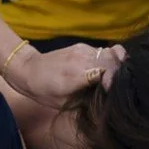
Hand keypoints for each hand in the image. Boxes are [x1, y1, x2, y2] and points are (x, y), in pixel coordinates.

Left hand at [7, 43, 124, 109]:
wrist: (28, 69)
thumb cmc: (44, 92)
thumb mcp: (64, 103)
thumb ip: (87, 99)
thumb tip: (107, 99)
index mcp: (75, 75)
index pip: (106, 72)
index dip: (114, 81)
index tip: (113, 91)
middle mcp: (81, 58)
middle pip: (113, 61)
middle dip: (121, 73)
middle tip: (121, 86)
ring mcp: (82, 49)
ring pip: (111, 53)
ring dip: (117, 65)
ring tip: (116, 78)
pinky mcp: (82, 46)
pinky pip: (102, 51)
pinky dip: (108, 60)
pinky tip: (105, 71)